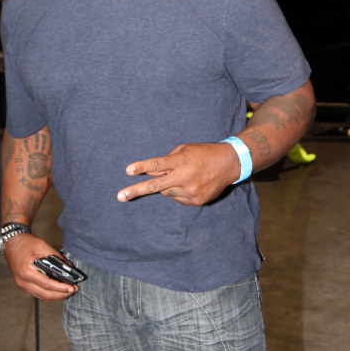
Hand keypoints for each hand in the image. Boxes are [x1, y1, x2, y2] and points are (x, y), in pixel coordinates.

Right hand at [3, 233, 78, 300]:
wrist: (11, 242)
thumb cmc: (25, 243)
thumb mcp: (42, 245)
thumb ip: (56, 256)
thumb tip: (69, 266)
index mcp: (26, 272)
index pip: (47, 284)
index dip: (60, 288)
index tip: (72, 288)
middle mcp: (22, 282)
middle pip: (45, 295)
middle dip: (61, 294)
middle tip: (73, 290)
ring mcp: (22, 285)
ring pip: (41, 296)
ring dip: (56, 296)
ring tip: (68, 291)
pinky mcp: (23, 285)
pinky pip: (38, 293)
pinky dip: (49, 293)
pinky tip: (58, 290)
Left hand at [116, 142, 239, 205]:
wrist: (229, 164)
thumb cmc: (203, 153)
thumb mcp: (184, 150)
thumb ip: (167, 161)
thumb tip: (149, 173)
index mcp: (181, 161)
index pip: (157, 164)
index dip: (142, 167)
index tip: (128, 171)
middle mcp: (184, 176)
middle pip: (155, 185)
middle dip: (136, 190)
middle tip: (119, 196)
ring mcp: (190, 190)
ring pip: (166, 192)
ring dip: (169, 185)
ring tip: (185, 176)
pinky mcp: (196, 200)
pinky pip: (178, 198)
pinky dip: (180, 192)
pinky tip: (192, 183)